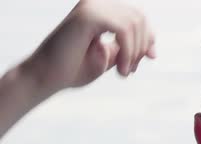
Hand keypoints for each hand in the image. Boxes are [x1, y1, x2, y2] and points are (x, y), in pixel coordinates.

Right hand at [24, 0, 155, 93]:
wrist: (46, 77)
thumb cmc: (74, 69)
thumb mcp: (111, 57)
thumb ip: (130, 48)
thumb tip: (152, 48)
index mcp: (101, 10)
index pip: (137, 16)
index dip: (149, 36)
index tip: (151, 57)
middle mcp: (96, 3)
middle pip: (139, 17)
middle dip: (142, 45)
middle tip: (131, 69)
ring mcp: (91, 6)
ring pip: (134, 23)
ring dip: (135, 52)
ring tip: (123, 72)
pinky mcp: (88, 15)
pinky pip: (124, 29)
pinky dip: (128, 51)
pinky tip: (120, 69)